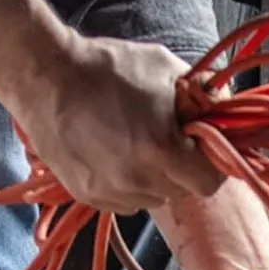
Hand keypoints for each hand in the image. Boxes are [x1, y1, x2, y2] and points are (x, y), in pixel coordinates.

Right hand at [14, 36, 222, 214]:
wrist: (45, 78)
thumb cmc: (105, 68)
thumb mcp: (164, 68)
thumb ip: (202, 93)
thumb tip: (223, 108)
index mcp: (161, 150)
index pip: (209, 183)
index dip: (213, 165)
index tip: (204, 148)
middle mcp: (137, 180)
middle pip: (182, 192)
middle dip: (183, 169)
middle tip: (170, 140)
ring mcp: (110, 192)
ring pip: (154, 199)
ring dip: (155, 179)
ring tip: (138, 145)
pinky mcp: (88, 195)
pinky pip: (125, 202)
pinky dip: (129, 185)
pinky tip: (116, 154)